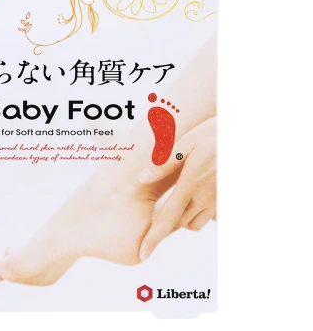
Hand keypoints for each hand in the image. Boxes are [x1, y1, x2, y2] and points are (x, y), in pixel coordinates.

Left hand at [138, 116, 216, 260]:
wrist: (246, 139)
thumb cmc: (215, 136)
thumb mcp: (186, 142)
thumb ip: (164, 162)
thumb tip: (143, 177)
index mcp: (189, 185)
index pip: (167, 220)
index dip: (153, 239)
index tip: (142, 254)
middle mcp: (204, 198)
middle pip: (179, 223)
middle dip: (167, 222)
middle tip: (159, 212)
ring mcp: (218, 201)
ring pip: (196, 222)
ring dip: (185, 217)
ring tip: (181, 197)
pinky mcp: (228, 201)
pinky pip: (212, 216)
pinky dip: (203, 212)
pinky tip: (200, 194)